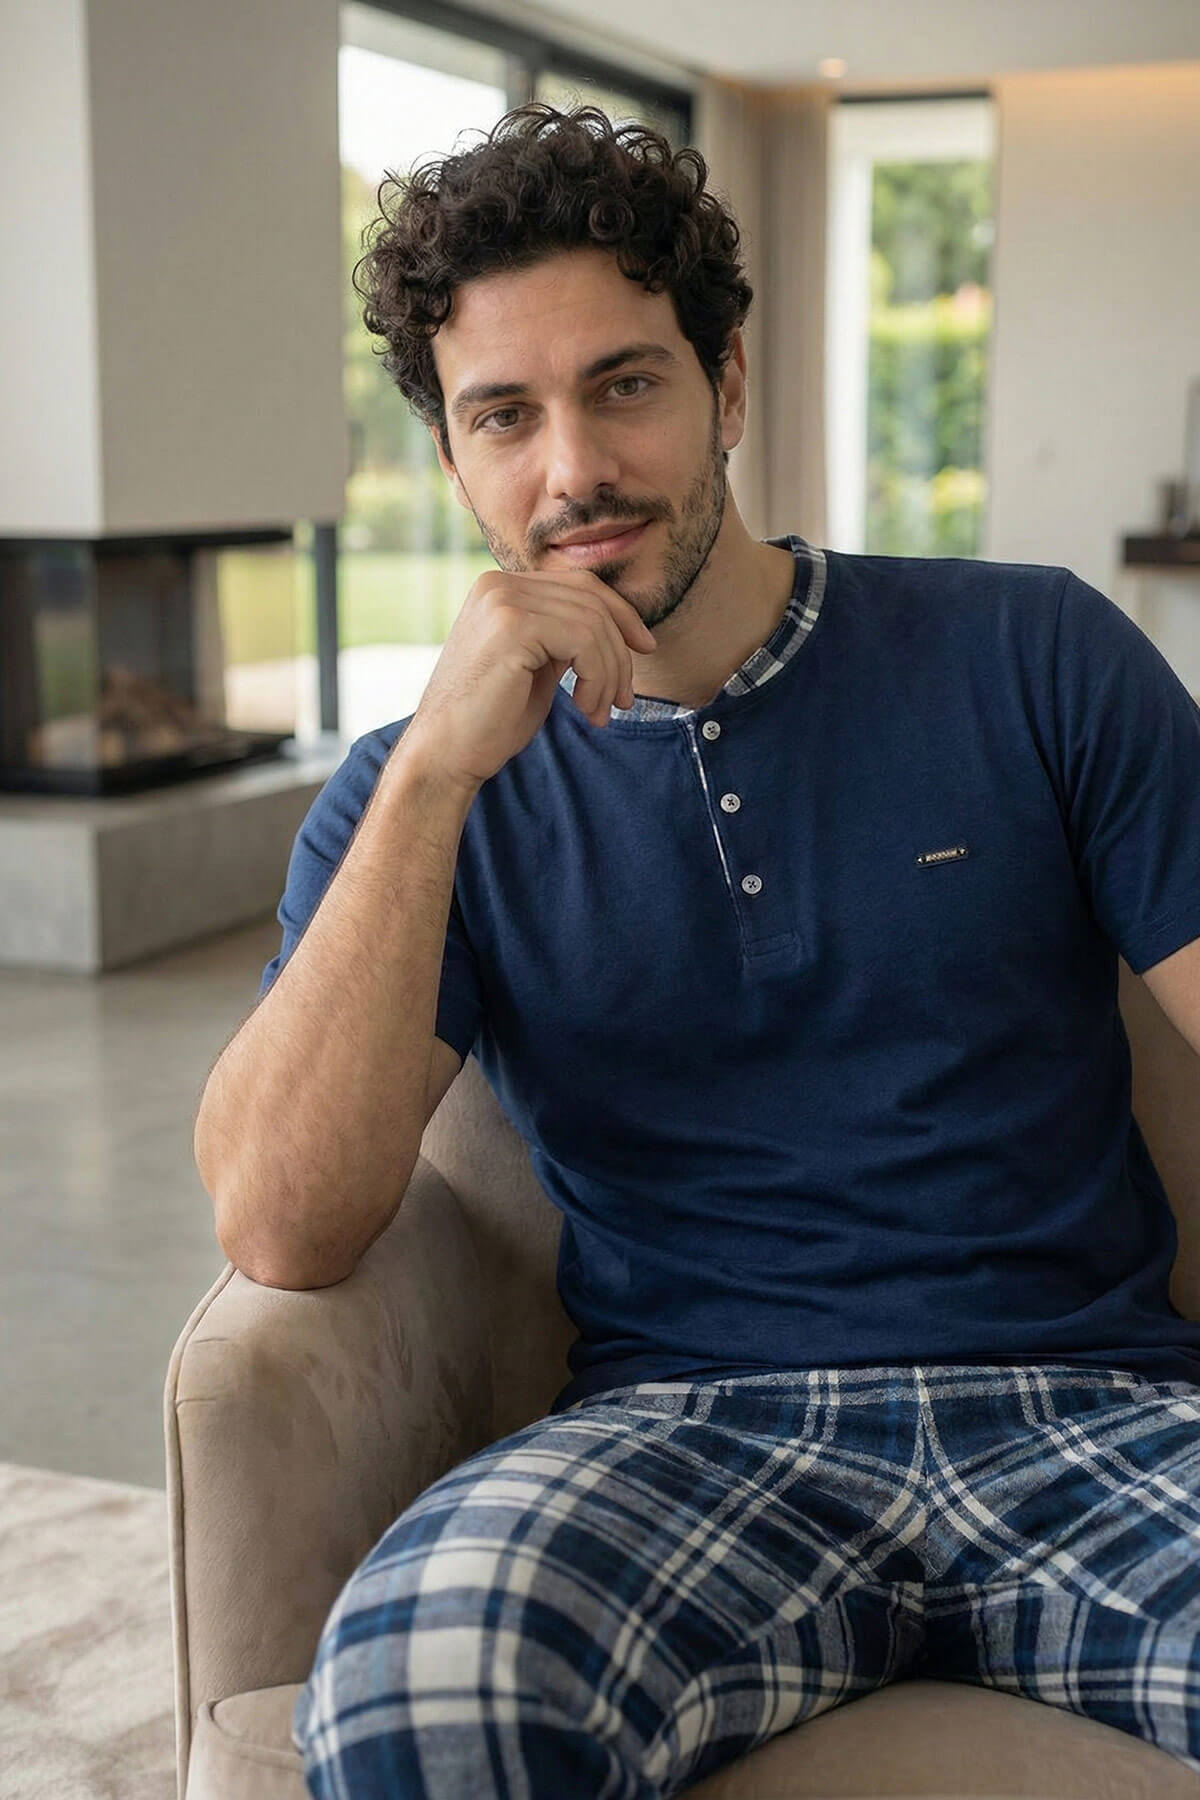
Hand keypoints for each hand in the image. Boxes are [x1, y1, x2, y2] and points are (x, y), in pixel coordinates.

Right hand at [400, 566, 656, 793]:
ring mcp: (502, 600)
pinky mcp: (512, 625)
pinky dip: (597, 678)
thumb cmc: (490, 720)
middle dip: (619, 652)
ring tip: (599, 712)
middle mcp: (497, 584)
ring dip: (609, 674)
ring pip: (594, 623)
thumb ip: (564, 636)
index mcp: (499, 588)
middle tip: (623, 700)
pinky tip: (584, 709)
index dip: (620, 615)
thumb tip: (619, 626)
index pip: (580, 585)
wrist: (445, 755)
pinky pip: (584, 641)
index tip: (643, 649)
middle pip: (591, 600)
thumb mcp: (536, 665)